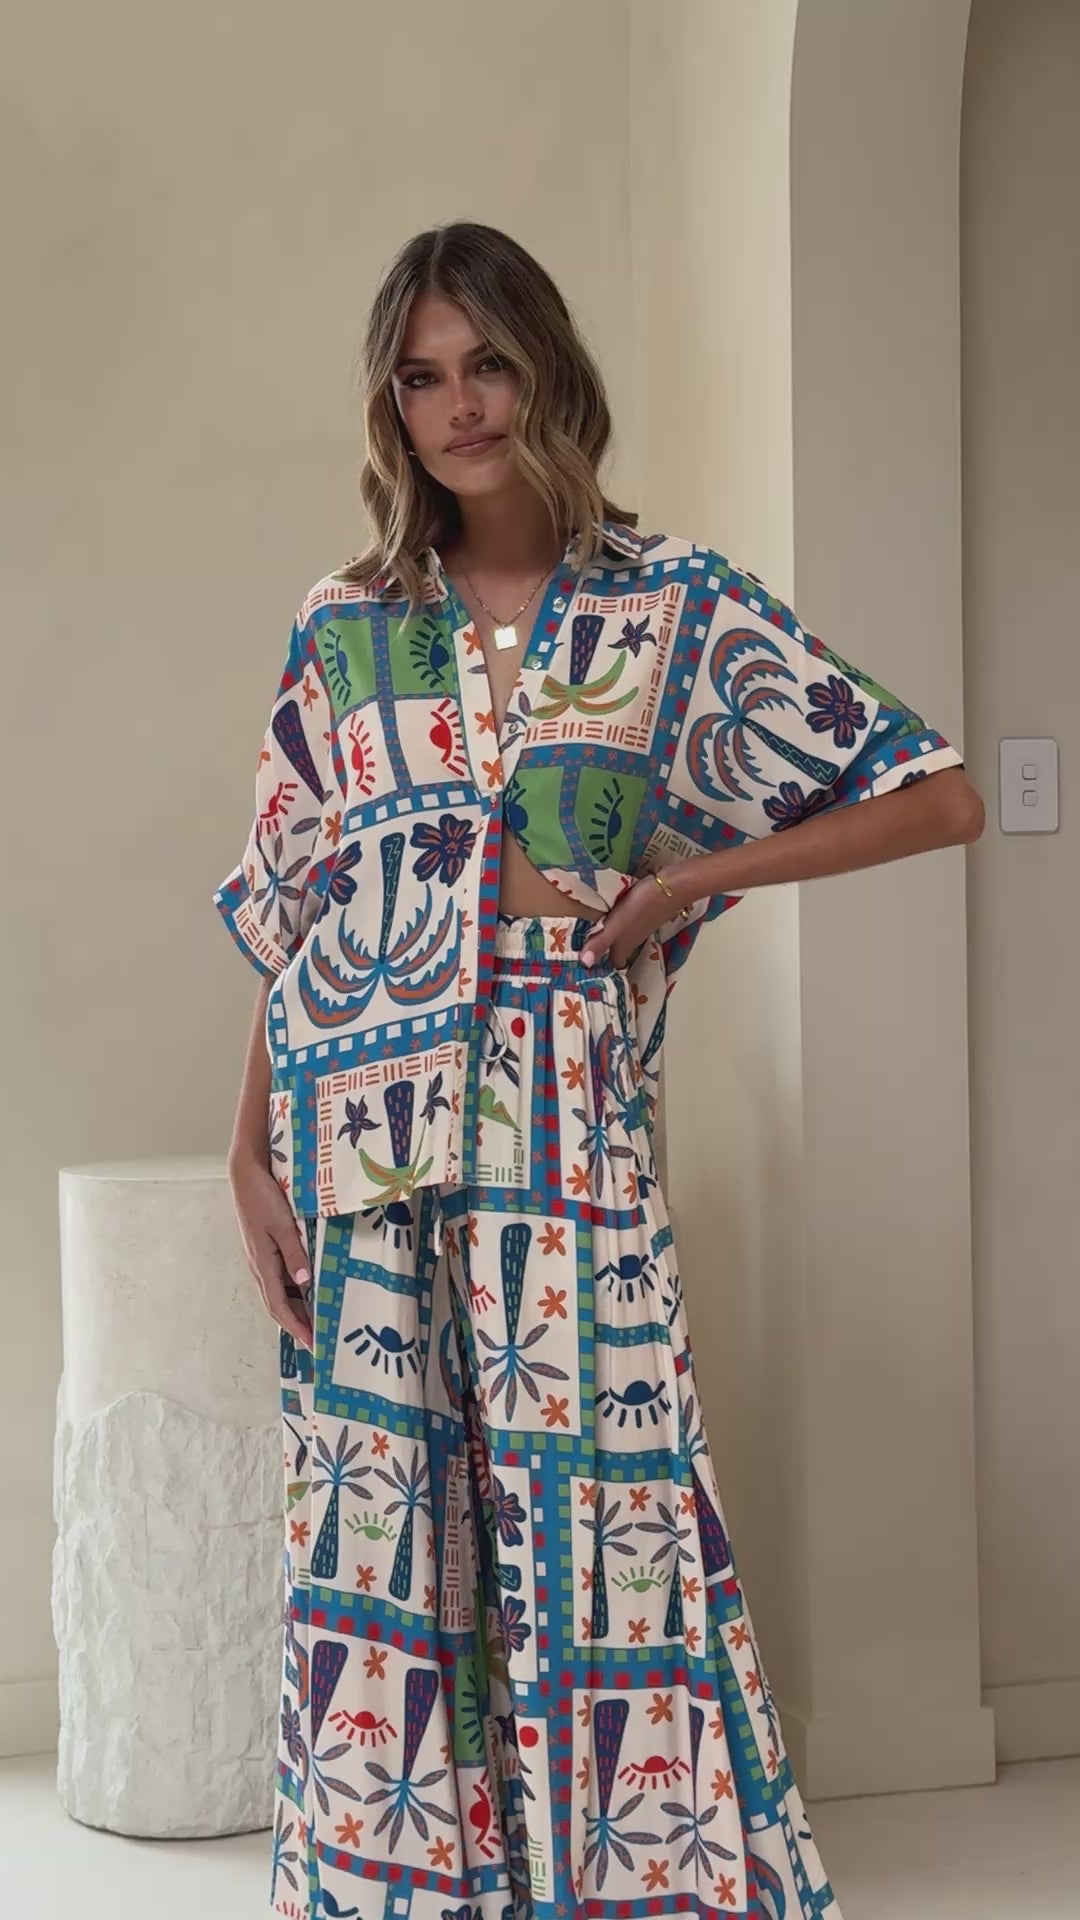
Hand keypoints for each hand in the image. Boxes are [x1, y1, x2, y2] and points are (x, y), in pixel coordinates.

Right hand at [229, 1154, 314, 1352]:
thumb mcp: (283, 1225)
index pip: (278, 1306)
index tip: (311, 1344)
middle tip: (317, 1339)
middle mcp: (260, 1266)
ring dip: (295, 1308)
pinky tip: (307, 1289)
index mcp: (262, 1264)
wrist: (246, 1174)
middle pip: (277, 1304)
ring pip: (278, 1291)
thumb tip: (304, 1283)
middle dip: (296, 1324)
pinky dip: (293, 1289)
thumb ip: (295, 1253)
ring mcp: (261, 1257)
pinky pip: (279, 1276)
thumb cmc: (264, 1197)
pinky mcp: (265, 1248)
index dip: (295, 1327)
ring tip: (316, 1319)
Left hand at [581, 872, 690, 967]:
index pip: (615, 963)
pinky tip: (611, 912)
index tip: (588, 965)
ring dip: (611, 935)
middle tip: (585, 946)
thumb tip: (584, 964)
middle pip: (618, 950)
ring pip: (623, 936)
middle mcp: (633, 939)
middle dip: (605, 951)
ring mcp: (641, 927)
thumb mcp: (615, 926)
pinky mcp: (646, 913)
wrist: (670, 888)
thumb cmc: (640, 907)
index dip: (603, 966)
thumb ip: (600, 943)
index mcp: (624, 945)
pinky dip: (618, 921)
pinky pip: (628, 922)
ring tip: (593, 928)